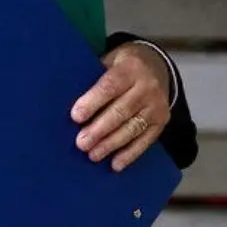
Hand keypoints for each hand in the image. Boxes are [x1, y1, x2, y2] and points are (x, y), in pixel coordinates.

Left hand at [71, 41, 172, 170]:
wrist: (155, 66)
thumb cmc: (119, 67)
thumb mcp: (107, 62)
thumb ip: (92, 78)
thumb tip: (64, 101)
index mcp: (130, 68)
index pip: (110, 86)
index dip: (92, 102)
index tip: (75, 117)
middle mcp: (147, 86)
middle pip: (121, 111)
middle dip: (99, 129)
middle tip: (81, 143)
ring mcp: (157, 105)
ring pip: (133, 127)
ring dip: (111, 144)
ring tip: (93, 155)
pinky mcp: (162, 121)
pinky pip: (146, 140)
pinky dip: (130, 153)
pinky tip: (116, 164)